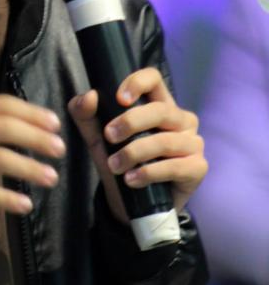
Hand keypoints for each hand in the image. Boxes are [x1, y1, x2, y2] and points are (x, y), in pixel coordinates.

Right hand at [0, 94, 65, 216]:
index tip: (55, 124)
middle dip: (37, 138)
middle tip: (60, 149)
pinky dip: (6, 199)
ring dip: (29, 168)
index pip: (0, 105)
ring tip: (50, 177)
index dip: (32, 113)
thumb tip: (21, 122)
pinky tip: (24, 205)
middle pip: (2, 128)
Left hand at [68, 68, 207, 221]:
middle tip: (109, 137)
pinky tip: (132, 180)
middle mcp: (181, 120)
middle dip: (131, 122)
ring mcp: (193, 144)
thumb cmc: (120, 162)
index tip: (118, 98)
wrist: (132, 205)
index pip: (154, 79)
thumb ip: (86, 116)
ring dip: (134, 153)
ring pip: (165, 140)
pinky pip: (175, 166)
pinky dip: (149, 173)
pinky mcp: (197, 168)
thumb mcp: (97, 139)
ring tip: (115, 166)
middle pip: (160, 110)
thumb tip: (88, 96)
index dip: (137, 82)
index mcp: (159, 105)